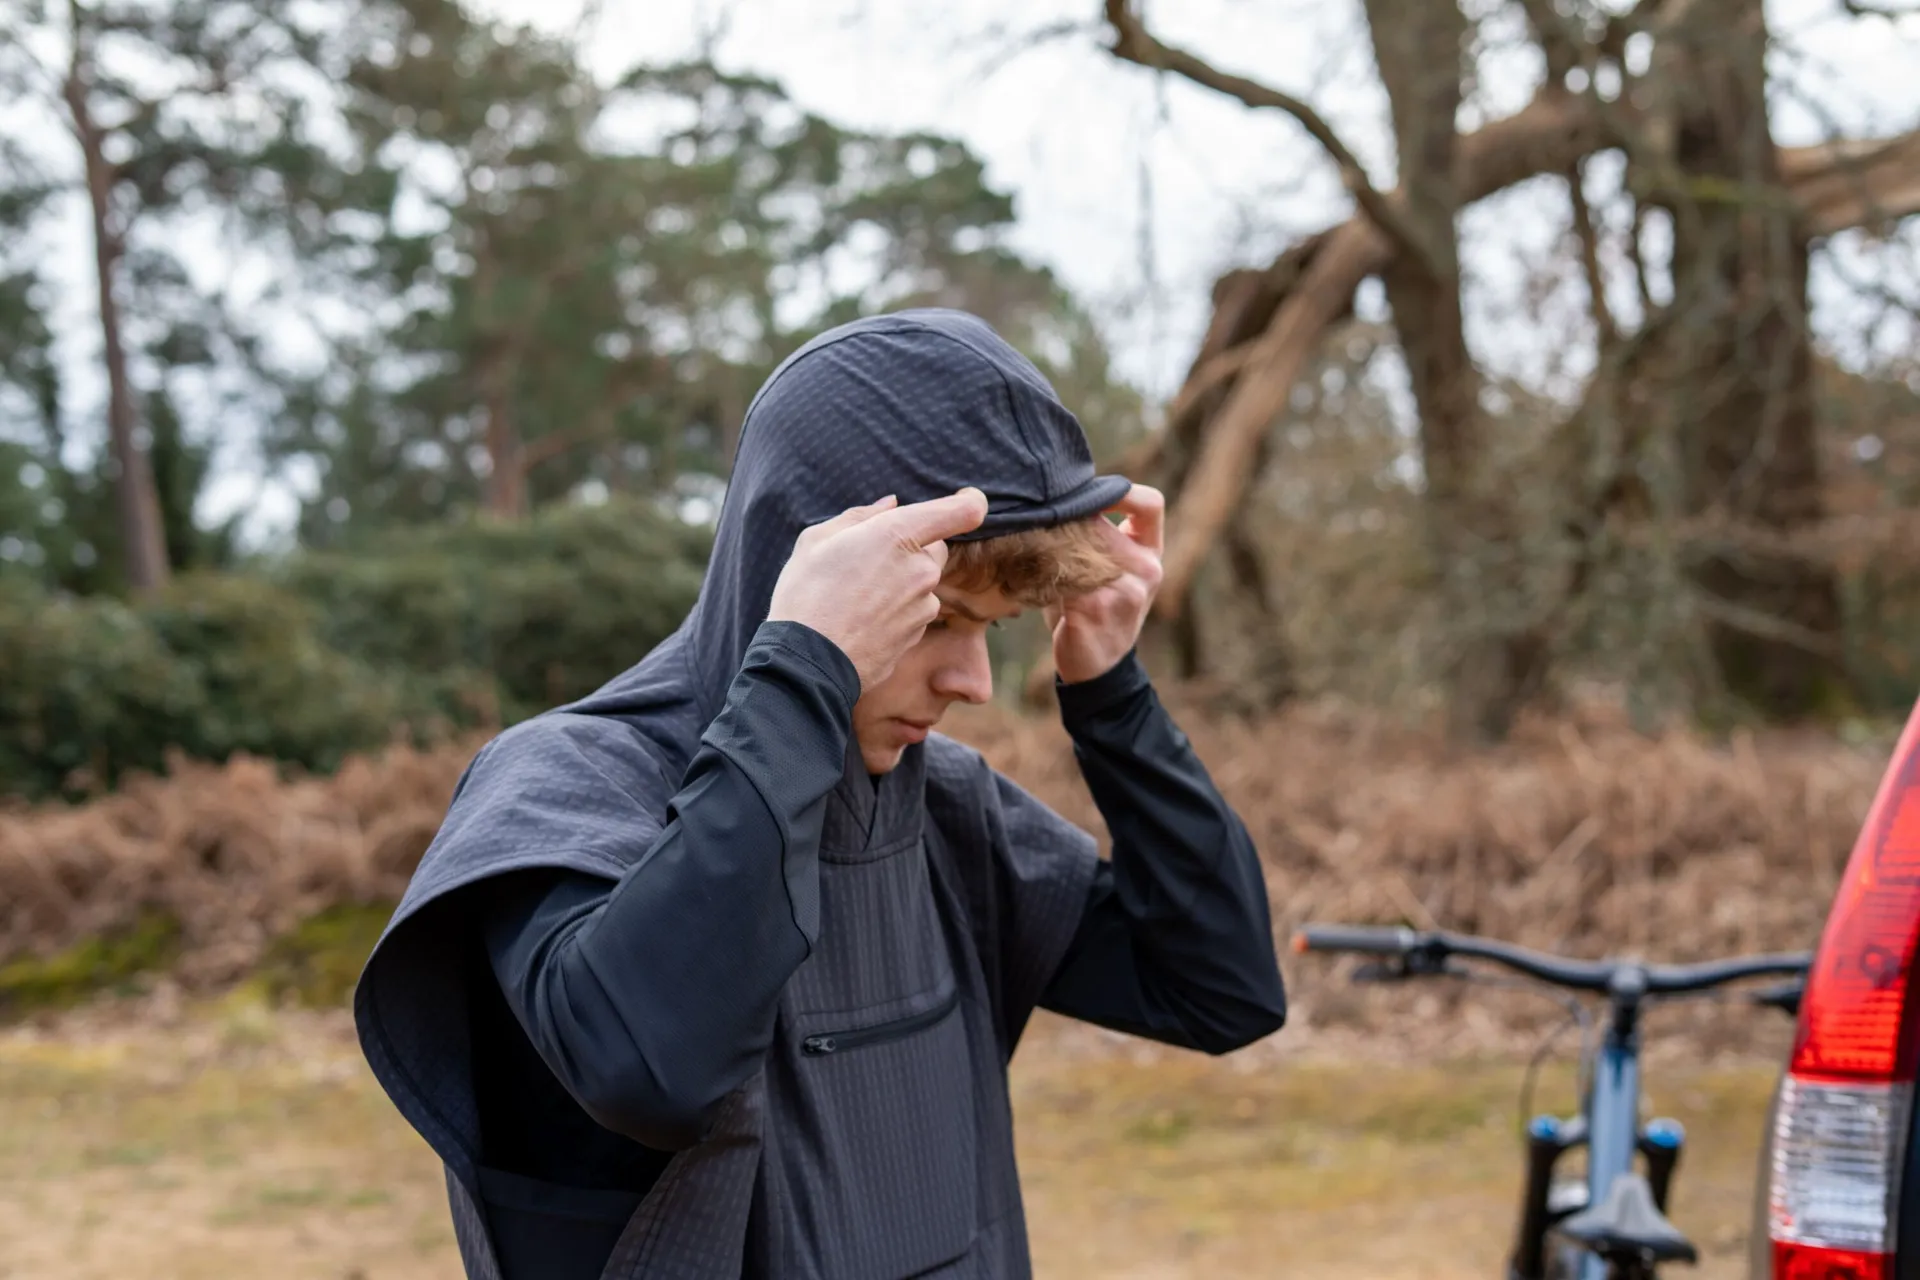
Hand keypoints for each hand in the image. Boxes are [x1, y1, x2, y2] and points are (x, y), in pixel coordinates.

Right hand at [768, 488, 988, 689]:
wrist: (805, 663)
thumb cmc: (805, 595)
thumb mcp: (817, 540)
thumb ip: (861, 516)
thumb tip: (891, 505)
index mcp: (898, 534)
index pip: (964, 511)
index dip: (971, 502)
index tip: (967, 499)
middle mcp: (921, 569)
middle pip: (936, 549)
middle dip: (913, 550)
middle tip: (870, 561)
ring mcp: (924, 606)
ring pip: (923, 584)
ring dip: (901, 585)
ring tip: (856, 597)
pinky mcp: (918, 635)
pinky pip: (914, 613)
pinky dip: (896, 613)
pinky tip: (862, 620)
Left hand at [1047, 484, 1163, 684]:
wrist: (1098, 668)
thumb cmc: (1094, 611)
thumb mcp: (1103, 572)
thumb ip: (1089, 538)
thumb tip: (1049, 501)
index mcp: (1150, 554)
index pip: (1151, 505)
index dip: (1122, 492)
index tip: (1089, 494)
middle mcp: (1146, 569)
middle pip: (1102, 523)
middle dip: (1066, 522)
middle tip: (1035, 520)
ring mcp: (1127, 590)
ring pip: (1080, 546)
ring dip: (1050, 545)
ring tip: (1027, 546)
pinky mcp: (1099, 607)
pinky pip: (1066, 574)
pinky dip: (1042, 571)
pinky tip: (1027, 575)